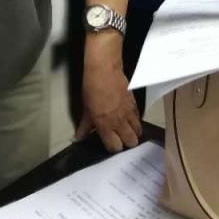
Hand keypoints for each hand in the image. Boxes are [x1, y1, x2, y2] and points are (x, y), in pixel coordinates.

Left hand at [76, 34, 141, 152]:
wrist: (104, 71)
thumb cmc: (92, 88)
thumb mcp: (86, 109)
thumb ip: (85, 126)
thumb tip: (79, 137)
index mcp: (105, 125)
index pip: (115, 147)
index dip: (113, 148)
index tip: (109, 143)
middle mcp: (119, 122)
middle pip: (131, 142)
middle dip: (126, 143)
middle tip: (120, 138)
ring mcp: (129, 113)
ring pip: (138, 132)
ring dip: (133, 133)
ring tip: (126, 130)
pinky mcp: (135, 104)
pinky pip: (139, 119)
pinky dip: (135, 121)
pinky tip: (129, 118)